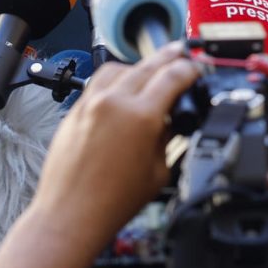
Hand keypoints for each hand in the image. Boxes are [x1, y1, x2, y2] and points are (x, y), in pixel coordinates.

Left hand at [29, 43, 199, 250]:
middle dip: (170, 57)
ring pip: (120, 67)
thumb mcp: (158, 171)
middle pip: (148, 65)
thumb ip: (166, 138)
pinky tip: (124, 87)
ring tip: (153, 70)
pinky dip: (116, 78)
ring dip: (140, 65)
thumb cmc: (111, 203)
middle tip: (181, 53)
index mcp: (141, 116)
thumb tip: (170, 121)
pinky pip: (98, 81)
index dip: (190, 70)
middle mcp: (114, 102)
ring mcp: (91, 102)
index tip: (196, 69)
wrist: (71, 214)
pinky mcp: (75, 109)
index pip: (173, 77)